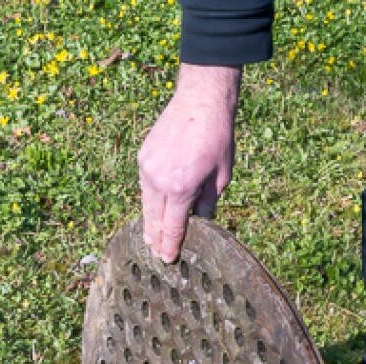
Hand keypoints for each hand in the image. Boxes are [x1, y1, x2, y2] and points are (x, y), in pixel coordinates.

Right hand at [137, 64, 240, 262]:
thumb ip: (208, 201)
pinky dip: (149, 199)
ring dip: (149, 222)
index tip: (168, 259)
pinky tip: (152, 208)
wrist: (201, 102)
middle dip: (156, 239)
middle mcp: (159, 181)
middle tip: (157, 255)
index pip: (173, 226)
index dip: (171, 245)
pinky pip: (145, 185)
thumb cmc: (217, 137)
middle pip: (154, 220)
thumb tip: (199, 219)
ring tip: (150, 238)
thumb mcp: (221, 175)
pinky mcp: (143, 157)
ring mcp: (147, 168)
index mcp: (181, 188)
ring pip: (146, 204)